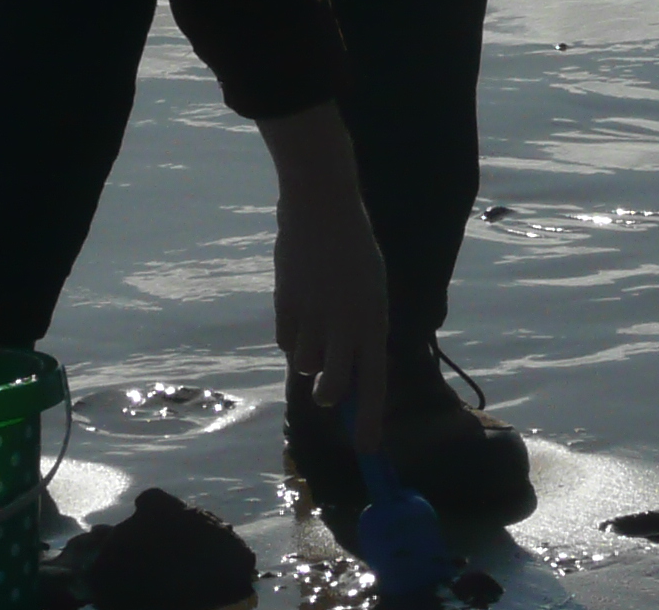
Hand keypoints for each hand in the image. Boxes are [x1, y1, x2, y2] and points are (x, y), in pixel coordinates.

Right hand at [260, 104, 390, 453]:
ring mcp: (311, 317)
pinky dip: (292, 333)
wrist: (321, 208)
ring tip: (317, 320)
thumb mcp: (370, 292)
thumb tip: (352, 371)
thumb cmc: (354, 250)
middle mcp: (344, 325)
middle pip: (331, 388)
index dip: (369, 421)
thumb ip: (362, 331)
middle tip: (327, 388)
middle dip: (329, 395)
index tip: (368, 450)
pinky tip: (300, 305)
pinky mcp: (284, 306)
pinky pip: (285, 341)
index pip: (373, 385)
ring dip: (309, 355)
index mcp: (373, 321)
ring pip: (304, 365)